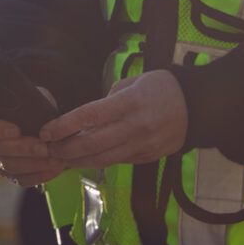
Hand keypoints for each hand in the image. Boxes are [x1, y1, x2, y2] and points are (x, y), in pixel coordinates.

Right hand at [0, 105, 64, 186]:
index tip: (16, 130)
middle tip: (44, 148)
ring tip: (54, 159)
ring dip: (33, 164)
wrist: (37, 122)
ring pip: (8, 165)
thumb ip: (29, 101)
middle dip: (22, 149)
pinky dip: (38, 175)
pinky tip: (53, 170)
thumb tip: (35, 108)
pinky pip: (19, 178)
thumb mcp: (30, 97)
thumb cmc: (31, 106)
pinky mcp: (9, 173)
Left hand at [37, 71, 187, 170]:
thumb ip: (107, 100)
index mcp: (131, 102)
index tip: (45, 131)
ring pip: (102, 160)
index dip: (63, 126)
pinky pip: (118, 162)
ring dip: (77, 161)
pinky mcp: (148, 157)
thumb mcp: (134, 82)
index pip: (89, 116)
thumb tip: (84, 121)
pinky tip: (83, 159)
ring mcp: (144, 145)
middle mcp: (136, 126)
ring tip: (60, 157)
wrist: (198, 106)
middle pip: (91, 145)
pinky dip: (98, 162)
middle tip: (47, 148)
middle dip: (64, 149)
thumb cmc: (162, 88)